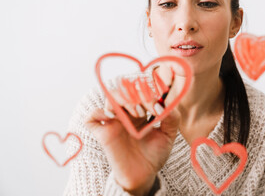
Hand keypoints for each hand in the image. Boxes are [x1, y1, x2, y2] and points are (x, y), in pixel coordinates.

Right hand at [85, 76, 178, 195]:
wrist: (144, 174)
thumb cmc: (154, 154)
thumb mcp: (168, 135)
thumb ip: (172, 118)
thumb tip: (166, 104)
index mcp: (141, 110)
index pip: (141, 90)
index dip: (150, 93)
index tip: (159, 107)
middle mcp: (126, 113)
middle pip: (126, 90)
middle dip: (138, 95)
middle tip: (148, 109)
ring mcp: (114, 122)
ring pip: (110, 97)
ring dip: (123, 99)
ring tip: (136, 113)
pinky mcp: (103, 133)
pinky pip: (91, 118)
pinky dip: (98, 113)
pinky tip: (112, 117)